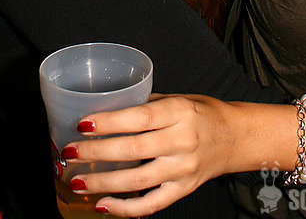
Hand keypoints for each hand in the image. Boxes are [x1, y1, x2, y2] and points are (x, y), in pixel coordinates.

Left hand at [62, 93, 239, 215]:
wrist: (236, 137)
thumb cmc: (204, 113)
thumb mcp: (178, 98)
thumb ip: (147, 106)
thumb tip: (108, 111)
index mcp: (180, 112)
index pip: (139, 117)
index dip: (109, 122)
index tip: (83, 124)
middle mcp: (182, 141)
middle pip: (133, 149)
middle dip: (96, 152)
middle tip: (70, 152)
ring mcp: (182, 169)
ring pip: (137, 180)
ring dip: (103, 182)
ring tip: (77, 181)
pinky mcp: (183, 189)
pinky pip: (151, 204)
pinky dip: (125, 208)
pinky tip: (104, 205)